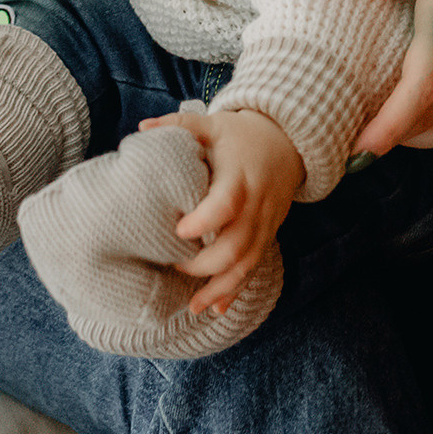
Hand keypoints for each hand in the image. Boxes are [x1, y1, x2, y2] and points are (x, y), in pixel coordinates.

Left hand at [135, 108, 302, 315]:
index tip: (178, 231)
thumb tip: (142, 130)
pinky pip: (255, 267)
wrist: (290, 142)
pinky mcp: (269, 235)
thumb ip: (180, 125)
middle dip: (204, 265)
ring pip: (247, 264)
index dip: (205, 221)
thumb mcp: (214, 124)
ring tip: (193, 307)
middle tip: (173, 266)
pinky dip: (236, 290)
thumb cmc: (244, 134)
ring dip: (220, 288)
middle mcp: (256, 204)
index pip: (226, 204)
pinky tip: (217, 309)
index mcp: (240, 176)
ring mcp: (265, 223)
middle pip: (236, 245)